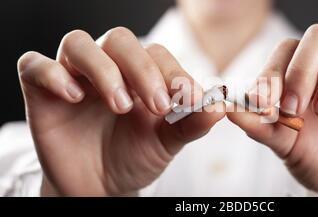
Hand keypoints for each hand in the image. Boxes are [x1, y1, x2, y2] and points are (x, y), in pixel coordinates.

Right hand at [17, 27, 224, 195]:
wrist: (100, 187)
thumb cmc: (133, 158)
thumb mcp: (167, 142)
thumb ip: (191, 123)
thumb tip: (219, 106)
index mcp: (139, 75)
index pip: (156, 54)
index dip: (173, 72)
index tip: (189, 99)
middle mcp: (107, 68)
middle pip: (120, 40)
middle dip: (141, 69)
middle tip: (156, 104)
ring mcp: (73, 76)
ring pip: (79, 44)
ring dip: (103, 69)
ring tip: (120, 105)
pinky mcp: (41, 91)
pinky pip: (35, 65)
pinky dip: (53, 74)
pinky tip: (74, 96)